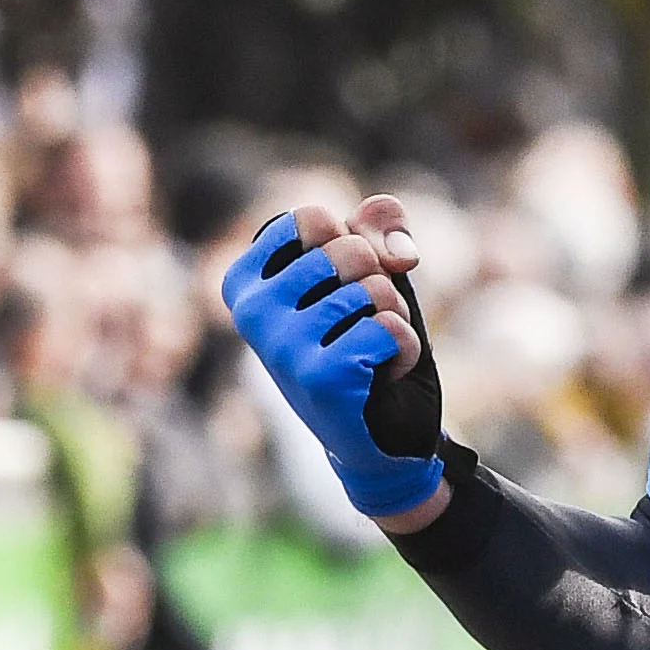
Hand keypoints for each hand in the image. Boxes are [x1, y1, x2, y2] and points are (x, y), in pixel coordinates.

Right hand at [219, 196, 446, 518]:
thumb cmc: (367, 340)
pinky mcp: (320, 376)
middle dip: (378, 282)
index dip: (352, 242)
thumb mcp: (371, 268)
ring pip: (375, 289)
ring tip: (369, 351)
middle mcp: (250, 311)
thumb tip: (400, 253)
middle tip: (360, 324)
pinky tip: (380, 375)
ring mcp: (280, 346)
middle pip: (347, 248)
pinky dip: (403, 347)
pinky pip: (390, 327)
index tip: (341, 284)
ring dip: (393, 318)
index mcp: (246, 280)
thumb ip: (379, 224)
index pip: (310, 217)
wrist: (380, 432)